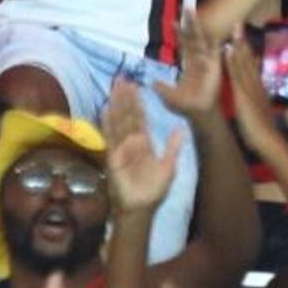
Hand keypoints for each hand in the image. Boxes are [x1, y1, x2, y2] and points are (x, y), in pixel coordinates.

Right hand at [98, 80, 174, 213]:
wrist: (141, 208)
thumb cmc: (154, 190)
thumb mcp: (169, 167)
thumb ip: (173, 147)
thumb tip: (181, 128)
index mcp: (144, 144)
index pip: (140, 119)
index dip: (137, 103)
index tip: (135, 86)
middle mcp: (131, 142)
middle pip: (127, 115)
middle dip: (125, 98)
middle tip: (122, 78)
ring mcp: (121, 148)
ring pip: (119, 121)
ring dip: (116, 104)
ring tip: (114, 87)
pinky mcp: (113, 156)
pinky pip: (110, 137)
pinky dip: (107, 123)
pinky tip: (105, 109)